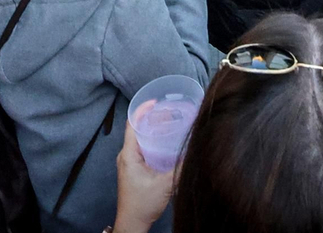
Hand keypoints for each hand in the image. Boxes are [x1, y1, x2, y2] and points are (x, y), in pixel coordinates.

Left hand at [110, 112, 173, 232]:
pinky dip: (154, 141)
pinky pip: (143, 148)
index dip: (142, 110)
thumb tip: (195, 151)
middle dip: (153, 118)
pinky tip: (167, 142)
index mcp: (129, 154)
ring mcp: (130, 162)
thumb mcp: (164, 184)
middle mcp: (126, 155)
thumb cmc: (142, 204)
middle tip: (171, 112)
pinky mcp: (134, 168)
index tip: (155, 102)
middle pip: (138, 129)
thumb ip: (180, 166)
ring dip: (154, 130)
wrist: (133, 223)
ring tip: (171, 123)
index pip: (132, 124)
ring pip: (141, 139)